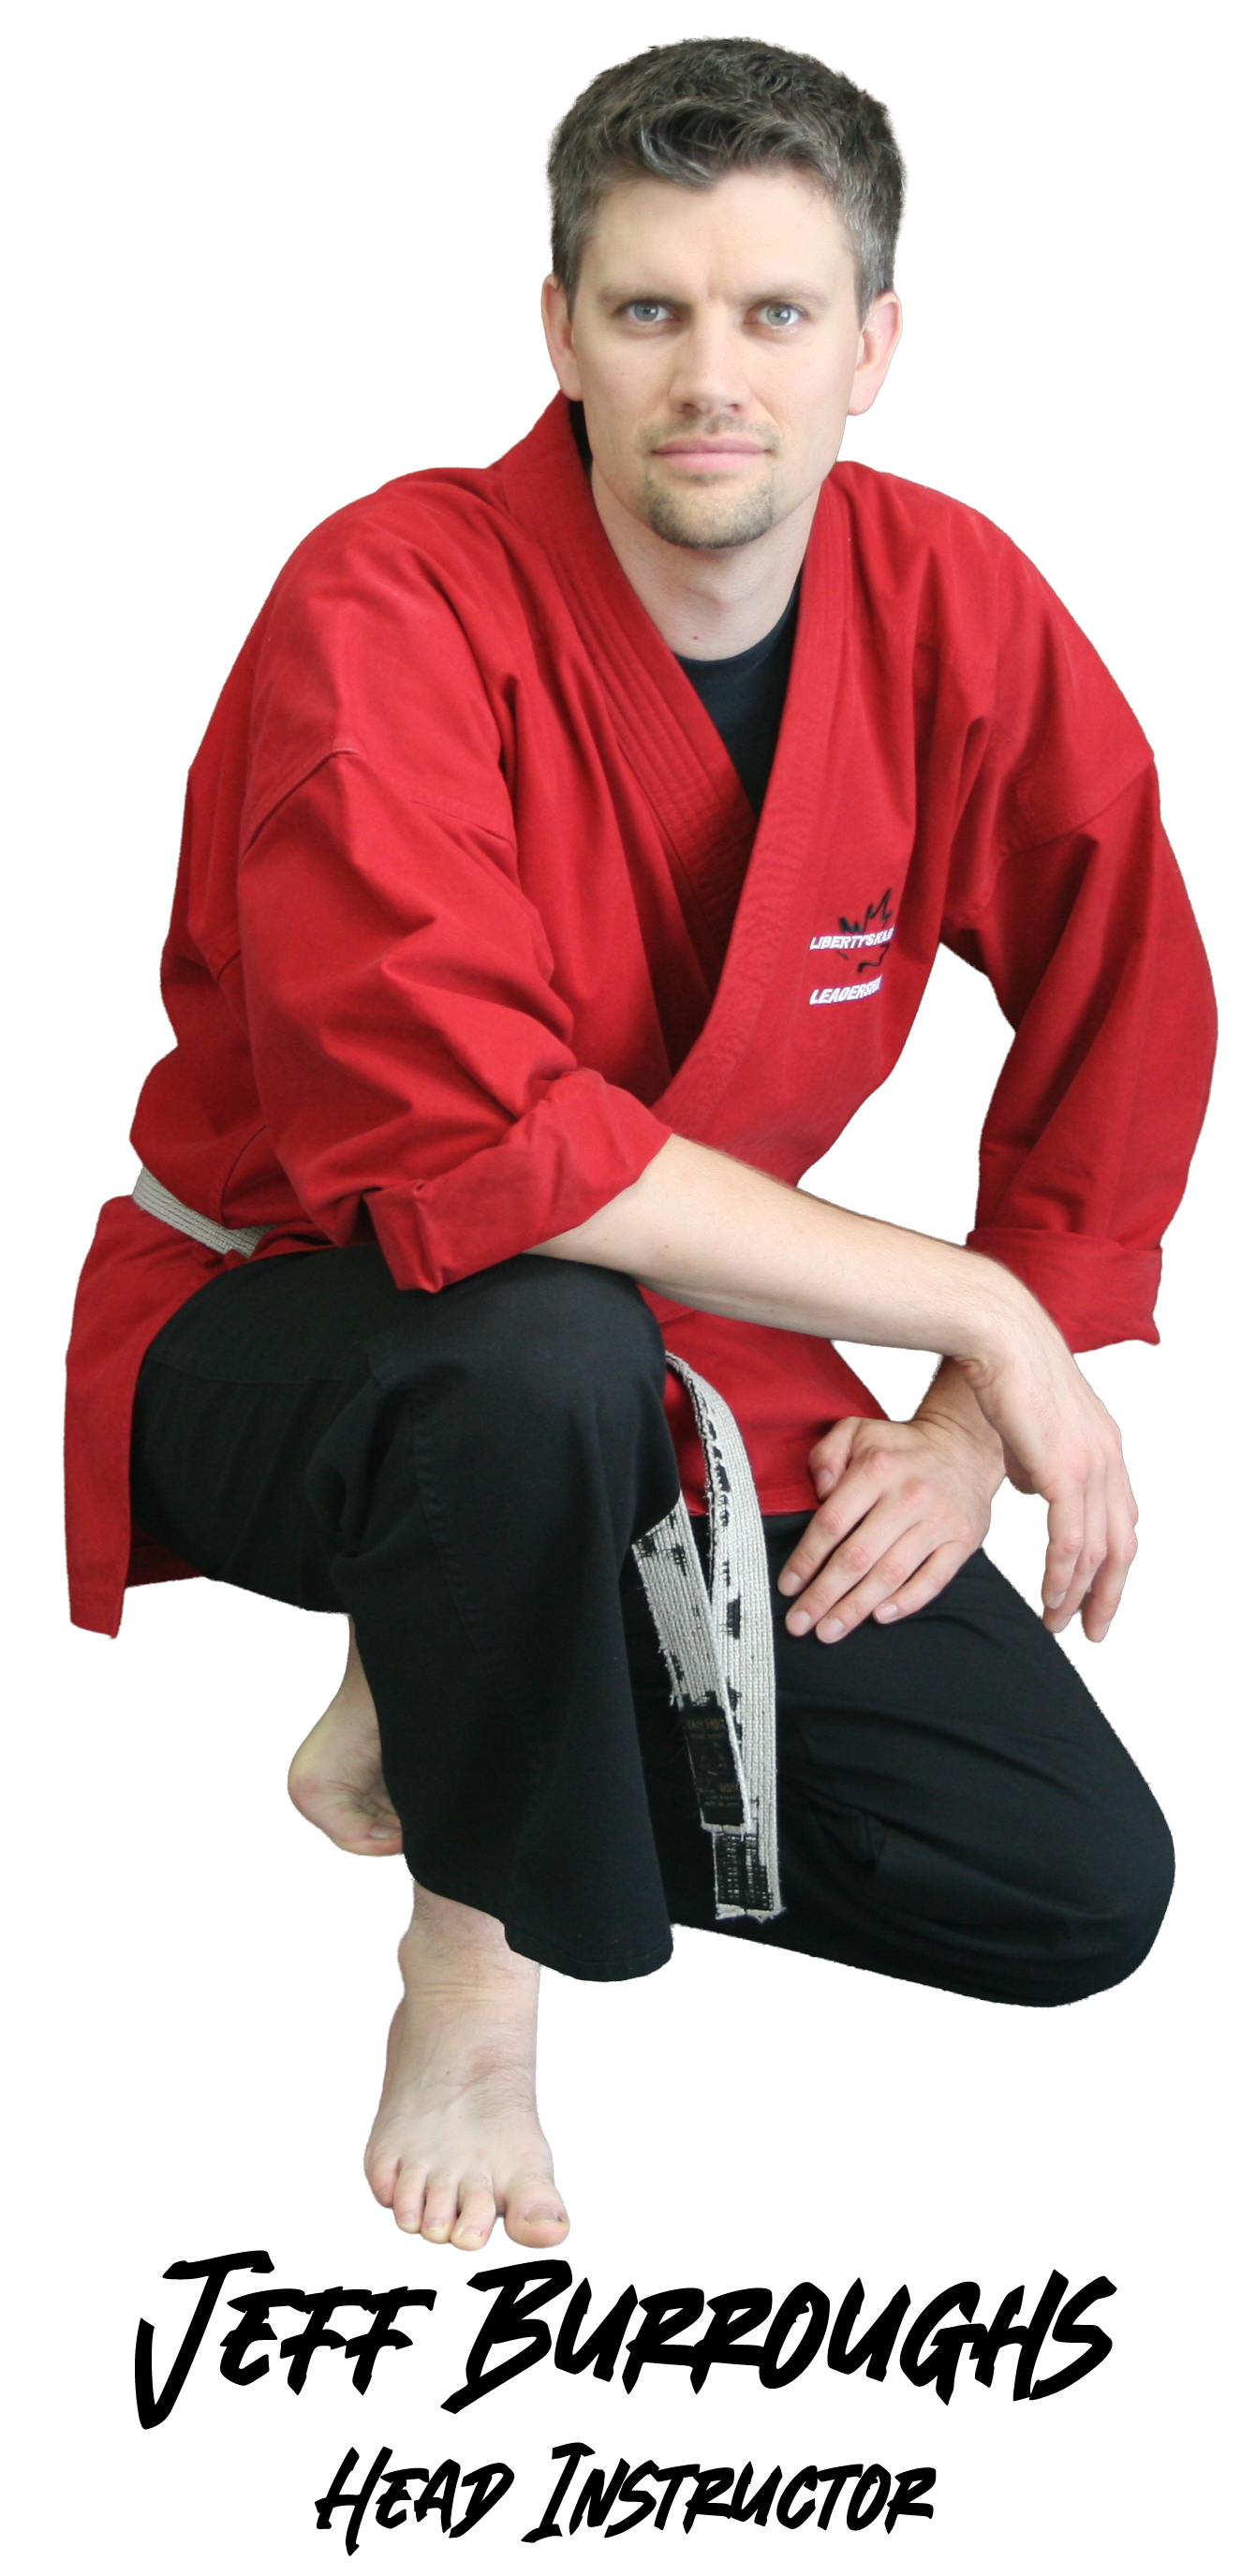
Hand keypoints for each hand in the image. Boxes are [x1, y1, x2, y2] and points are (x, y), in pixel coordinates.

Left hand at [776, 1398, 1004, 1643]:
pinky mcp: (963, 1540)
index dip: (806, 1559)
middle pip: (858, 1556)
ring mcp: (939, 1521)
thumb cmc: (898, 1449)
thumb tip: (820, 1492)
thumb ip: (827, 1454)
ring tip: (829, 1632)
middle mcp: (910, 1496)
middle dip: (824, 1595)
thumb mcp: (857, 1432)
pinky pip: (933, 1579)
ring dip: (856, 1608)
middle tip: (799, 1624)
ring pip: (891, 1574)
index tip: (787, 1587)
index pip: (833, 1523)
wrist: (964, 1450)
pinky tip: (879, 1617)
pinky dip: (906, 1602)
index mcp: (878, 1468)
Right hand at [952, 1317, 1138, 1643]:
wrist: (999, 1335)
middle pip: (1121, 1544)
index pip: (1120, 1520)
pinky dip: (1064, 1572)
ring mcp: (1092, 1463)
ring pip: (1097, 1548)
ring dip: (1078, 1590)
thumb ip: (1039, 1460)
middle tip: (1090, 1627)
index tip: (1094, 1593)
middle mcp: (1108, 1457)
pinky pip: (1073, 1537)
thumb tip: (1035, 1487)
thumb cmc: (1005, 1370)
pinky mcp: (1066, 1469)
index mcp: (1104, 1446)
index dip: (1110, 1564)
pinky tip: (1053, 1593)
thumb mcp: (1033, 1424)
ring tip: (1058, 1617)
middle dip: (1106, 1593)